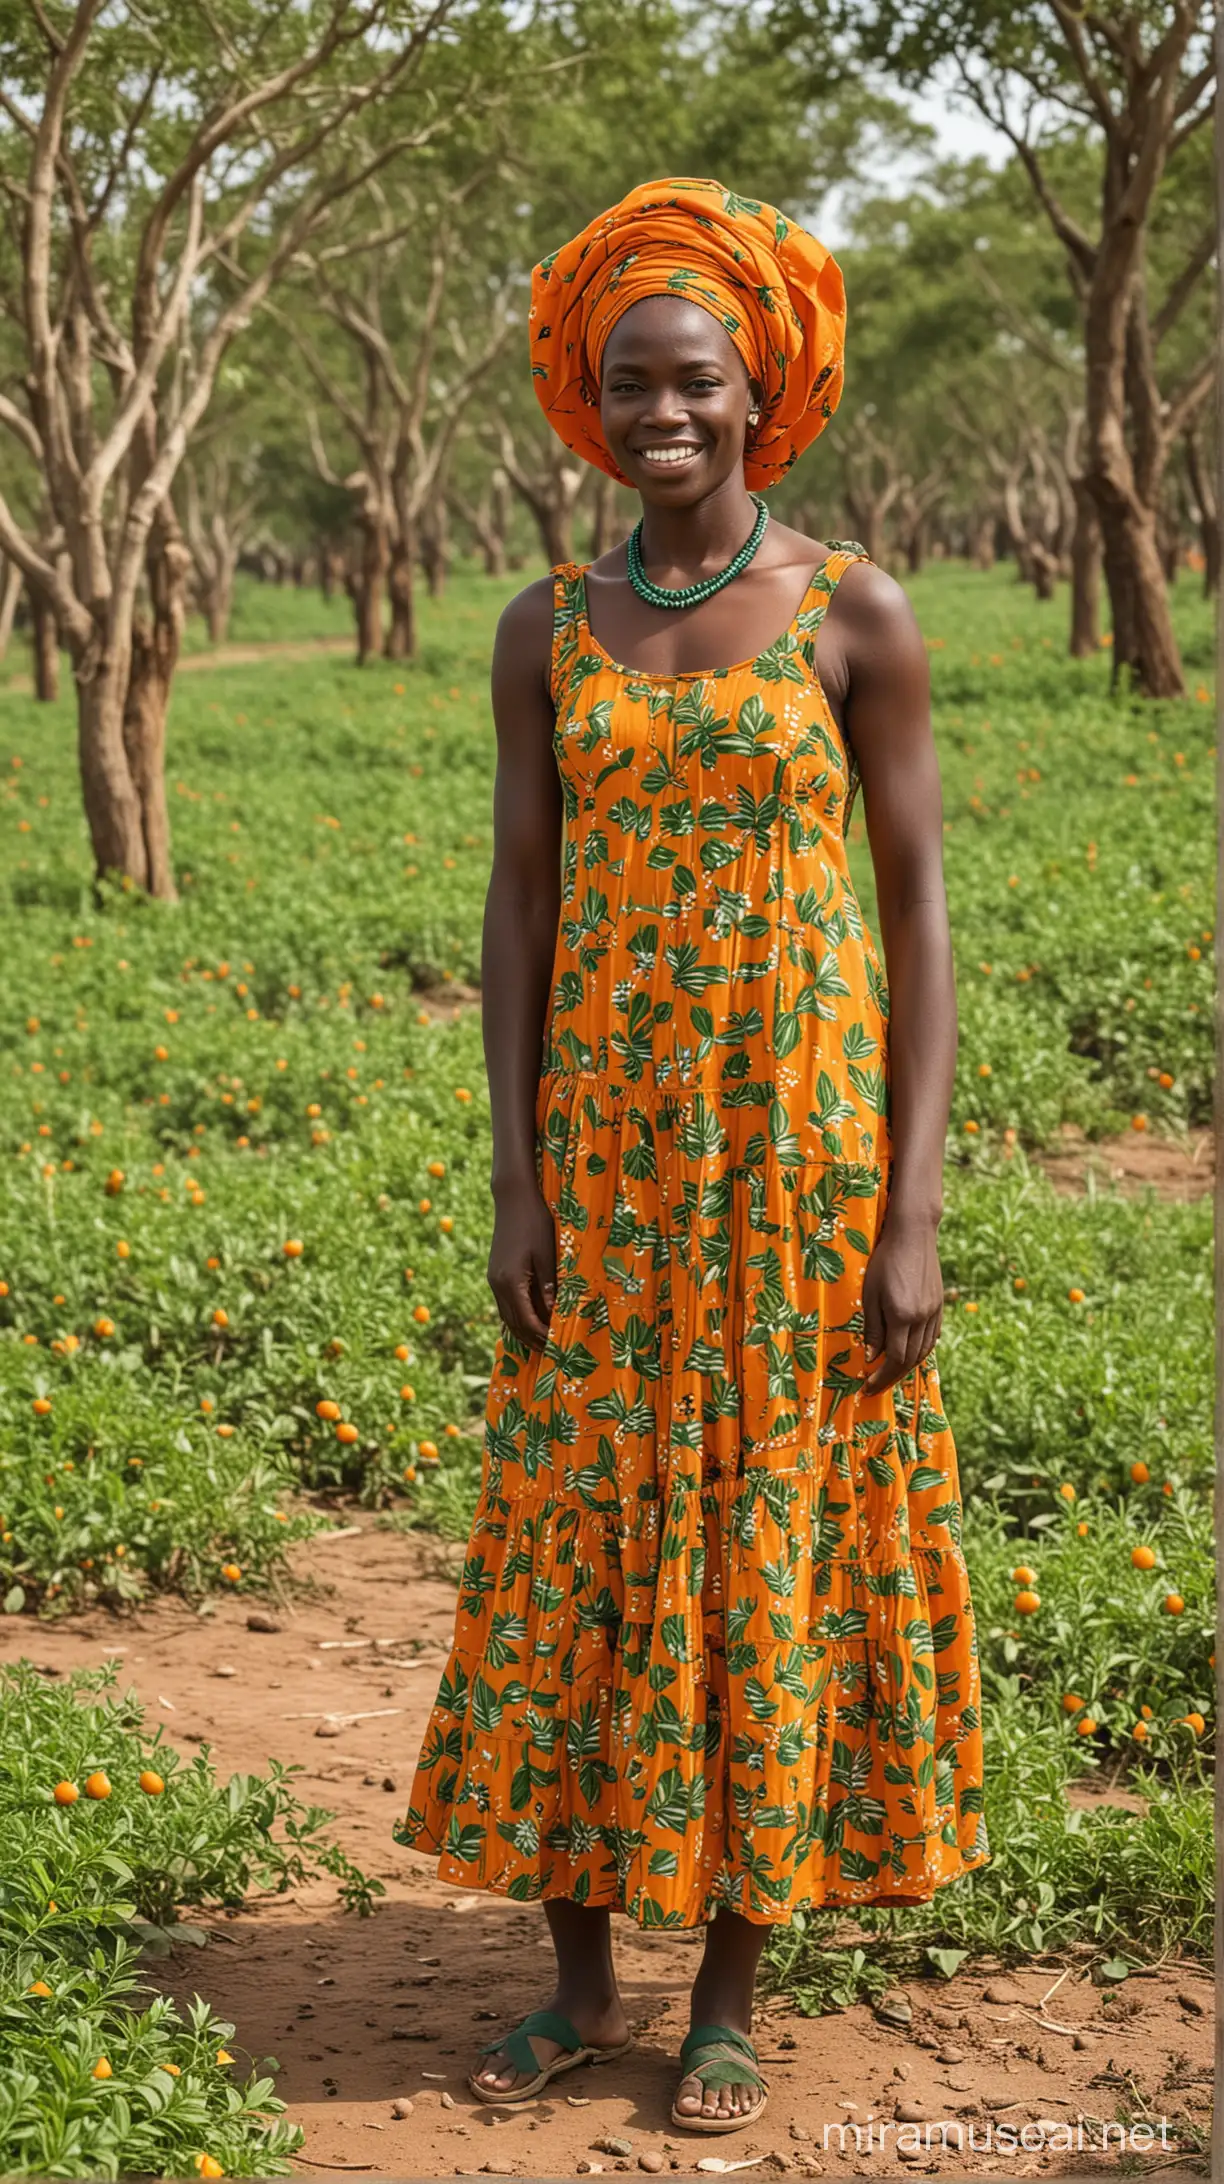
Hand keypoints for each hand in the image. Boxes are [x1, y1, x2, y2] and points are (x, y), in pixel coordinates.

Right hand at [487, 1178, 556, 1352]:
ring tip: (542, 1343)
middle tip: (552, 1353)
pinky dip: (517, 1318)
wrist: (512, 1199)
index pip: (527, 1320)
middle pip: (514, 1323)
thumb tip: (553, 1314)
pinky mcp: (496, 1274)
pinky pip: (505, 1304)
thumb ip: (549, 1286)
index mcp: (511, 1282)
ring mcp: (494, 1279)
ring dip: (524, 1331)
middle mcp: (498, 1284)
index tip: (558, 1347)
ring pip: (507, 1316)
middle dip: (533, 1340)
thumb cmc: (535, 1222)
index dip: (542, 1336)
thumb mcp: (547, 1254)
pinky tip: (530, 1321)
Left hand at [861, 1210, 943, 1397]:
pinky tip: (909, 1353)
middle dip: (892, 1377)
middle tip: (875, 1386)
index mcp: (902, 1316)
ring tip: (889, 1373)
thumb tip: (870, 1357)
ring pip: (923, 1351)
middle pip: (910, 1360)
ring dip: (907, 1367)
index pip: (894, 1358)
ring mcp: (934, 1312)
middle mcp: (922, 1318)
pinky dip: (920, 1351)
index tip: (867, 1386)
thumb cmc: (884, 1261)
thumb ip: (873, 1328)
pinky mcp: (939, 1305)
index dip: (880, 1376)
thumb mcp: (870, 1294)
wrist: (913, 1235)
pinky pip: (932, 1337)